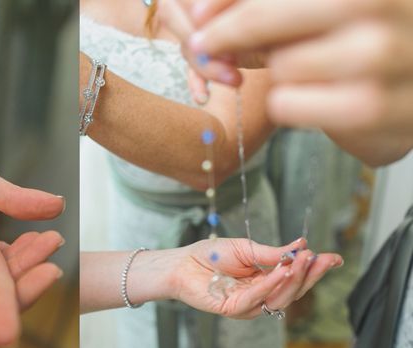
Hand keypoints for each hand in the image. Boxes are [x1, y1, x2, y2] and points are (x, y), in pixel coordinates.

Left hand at [165, 237, 342, 318]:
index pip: (295, 279)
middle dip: (309, 275)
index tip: (335, 258)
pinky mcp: (234, 310)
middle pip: (293, 291)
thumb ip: (274, 253)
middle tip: (320, 257)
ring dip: (293, 279)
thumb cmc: (211, 256)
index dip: (315, 270)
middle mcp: (260, 297)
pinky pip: (257, 299)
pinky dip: (271, 284)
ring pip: (279, 298)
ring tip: (303, 260)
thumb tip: (303, 246)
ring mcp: (248, 306)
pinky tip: (282, 271)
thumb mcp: (247, 250)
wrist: (182, 263)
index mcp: (265, 282)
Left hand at [186, 0, 412, 137]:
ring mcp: (380, 55)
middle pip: (263, 17)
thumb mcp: (332, 9)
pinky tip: (319, 98)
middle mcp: (380, 5)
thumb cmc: (368, 40)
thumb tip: (202, 16)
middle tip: (204, 43)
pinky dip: (288, 102)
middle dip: (229, 32)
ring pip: (279, 63)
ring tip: (312, 68)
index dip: (227, 0)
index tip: (197, 12)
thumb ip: (273, 8)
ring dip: (278, 70)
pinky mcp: (369, 106)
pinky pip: (285, 102)